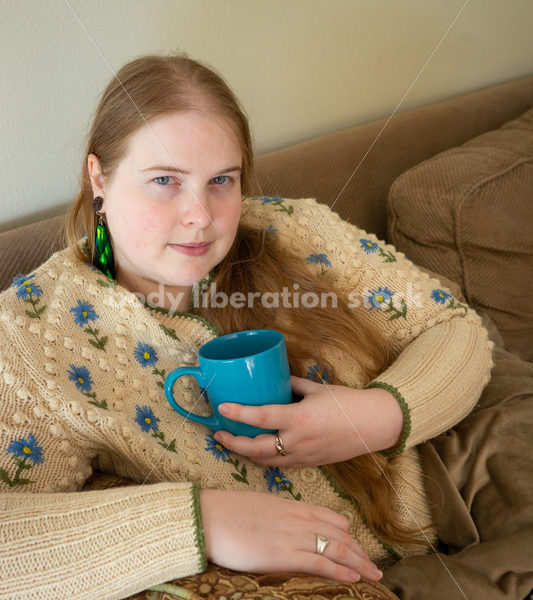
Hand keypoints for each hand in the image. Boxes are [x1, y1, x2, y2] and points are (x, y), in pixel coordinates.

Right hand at [200, 488, 382, 583]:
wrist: (209, 517)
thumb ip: (282, 515)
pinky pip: (320, 563)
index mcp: (293, 505)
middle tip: (374, 565)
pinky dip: (340, 572)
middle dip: (360, 551)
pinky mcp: (284, 555)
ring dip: (359, 563)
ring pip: (337, 548)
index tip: (357, 547)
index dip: (348, 534)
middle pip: (340, 534)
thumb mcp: (262, 506)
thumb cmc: (230, 512)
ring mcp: (293, 536)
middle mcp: (299, 518)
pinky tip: (353, 579)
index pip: (332, 518)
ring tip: (373, 574)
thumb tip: (290, 525)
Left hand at [213, 375, 403, 466]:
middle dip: (233, 443)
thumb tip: (275, 379)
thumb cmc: (347, 402)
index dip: (238, 414)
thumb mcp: (316, 388)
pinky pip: (280, 464)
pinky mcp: (308, 463)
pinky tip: (257, 451)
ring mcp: (302, 455)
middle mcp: (297, 440)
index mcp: (298, 418)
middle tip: (218, 434)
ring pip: (265, 460)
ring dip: (245, 453)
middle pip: (255, 448)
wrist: (373, 425)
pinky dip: (264, 459)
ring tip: (232, 443)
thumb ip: (292, 385)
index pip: (261, 417)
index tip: (221, 408)